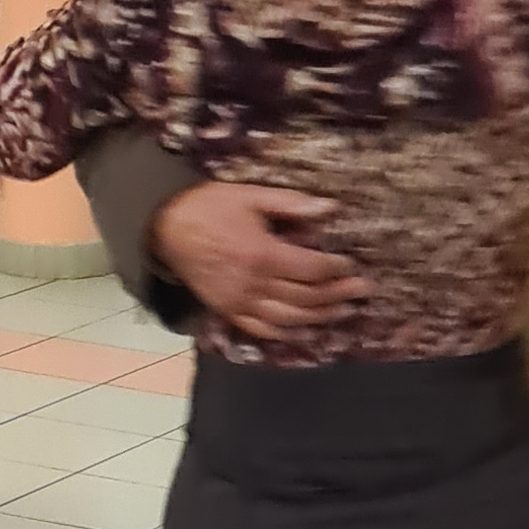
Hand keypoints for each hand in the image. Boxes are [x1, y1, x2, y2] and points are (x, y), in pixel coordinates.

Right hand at [151, 179, 363, 338]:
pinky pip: (263, 330)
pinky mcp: (228, 311)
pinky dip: (288, 332)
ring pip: (289, 319)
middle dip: (337, 294)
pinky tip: (307, 328)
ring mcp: (239, 302)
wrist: (166, 227)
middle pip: (306, 297)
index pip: (311, 268)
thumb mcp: (251, 196)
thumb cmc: (210, 206)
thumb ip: (291, 204)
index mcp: (261, 253)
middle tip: (362, 290)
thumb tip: (330, 207)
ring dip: (320, 316)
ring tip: (343, 310)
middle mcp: (253, 284)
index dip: (336, 269)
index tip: (353, 265)